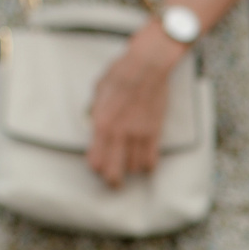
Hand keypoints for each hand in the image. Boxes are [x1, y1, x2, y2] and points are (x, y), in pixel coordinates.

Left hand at [85, 27, 179, 186]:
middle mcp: (119, 133)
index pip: (95, 159)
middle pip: (114, 171)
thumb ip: (95, 111)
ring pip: (133, 168)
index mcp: (101, 122)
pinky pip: (151, 159)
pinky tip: (144, 164)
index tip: (98, 166)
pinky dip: (147, 165)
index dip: (96, 167)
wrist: (147, 66)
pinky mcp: (154, 132)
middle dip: (112, 181)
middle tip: (114, 183)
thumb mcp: (98, 90)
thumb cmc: (121, 73)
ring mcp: (138, 134)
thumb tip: (94, 123)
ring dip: (130, 169)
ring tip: (129, 166)